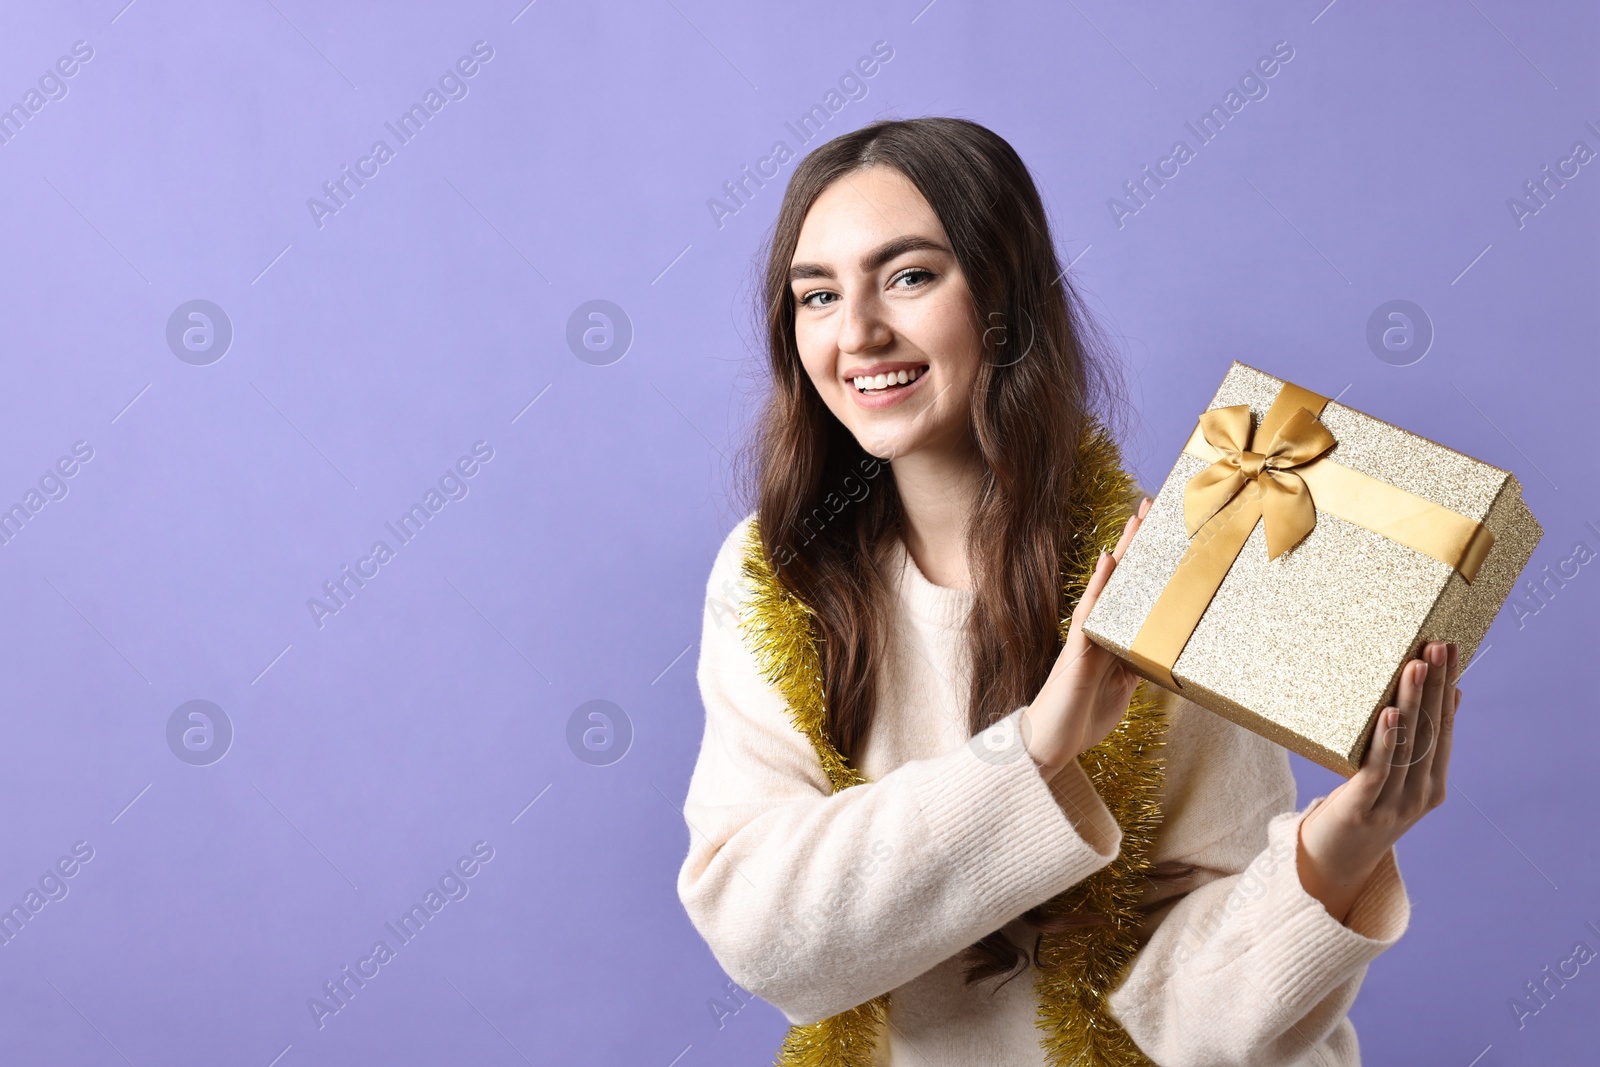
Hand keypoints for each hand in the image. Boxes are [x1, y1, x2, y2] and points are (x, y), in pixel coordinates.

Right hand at [1021, 496, 1149, 780]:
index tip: (1161, 530)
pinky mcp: (1078, 650)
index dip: (1146, 560)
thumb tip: (1157, 649)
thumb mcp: (1123, 689)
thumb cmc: (1082, 718)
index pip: (1134, 590)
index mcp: (1113, 636)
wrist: (1050, 745)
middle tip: (1152, 506)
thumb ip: (1136, 664)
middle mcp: (1100, 628)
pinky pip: (1090, 612)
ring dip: (1123, 552)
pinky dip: (1100, 586)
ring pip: (1109, 586)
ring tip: (1137, 519)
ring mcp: (1087, 636)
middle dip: (1137, 543)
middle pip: (1123, 577)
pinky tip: (1110, 561)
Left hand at [1296, 640, 1460, 922]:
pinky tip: (1386, 713)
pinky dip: (1383, 741)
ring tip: (1415, 667)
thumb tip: (1441, 696)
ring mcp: (1392, 805)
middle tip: (1438, 647)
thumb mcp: (1391, 778)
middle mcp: (1418, 794)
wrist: (1330, 866)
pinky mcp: (1361, 810)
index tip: (1450, 651)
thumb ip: (1412, 745)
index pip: (1444, 728)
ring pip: (1406, 747)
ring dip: (1411, 703)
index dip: (1447, 689)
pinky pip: (1375, 771)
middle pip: (1430, 733)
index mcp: (1431, 785)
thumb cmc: (1359, 810)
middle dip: (1435, 687)